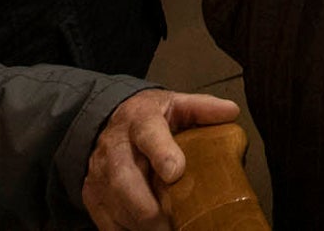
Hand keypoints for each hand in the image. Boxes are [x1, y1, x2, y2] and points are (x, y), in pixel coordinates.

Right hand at [81, 88, 238, 230]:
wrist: (108, 121)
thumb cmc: (149, 118)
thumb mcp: (176, 104)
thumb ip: (203, 108)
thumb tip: (231, 112)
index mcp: (140, 120)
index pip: (148, 134)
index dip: (161, 153)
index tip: (175, 172)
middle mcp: (115, 146)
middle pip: (124, 179)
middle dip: (147, 206)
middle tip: (171, 224)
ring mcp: (99, 173)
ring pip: (115, 204)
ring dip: (139, 223)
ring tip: (167, 230)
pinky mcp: (92, 194)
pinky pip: (106, 221)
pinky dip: (127, 230)